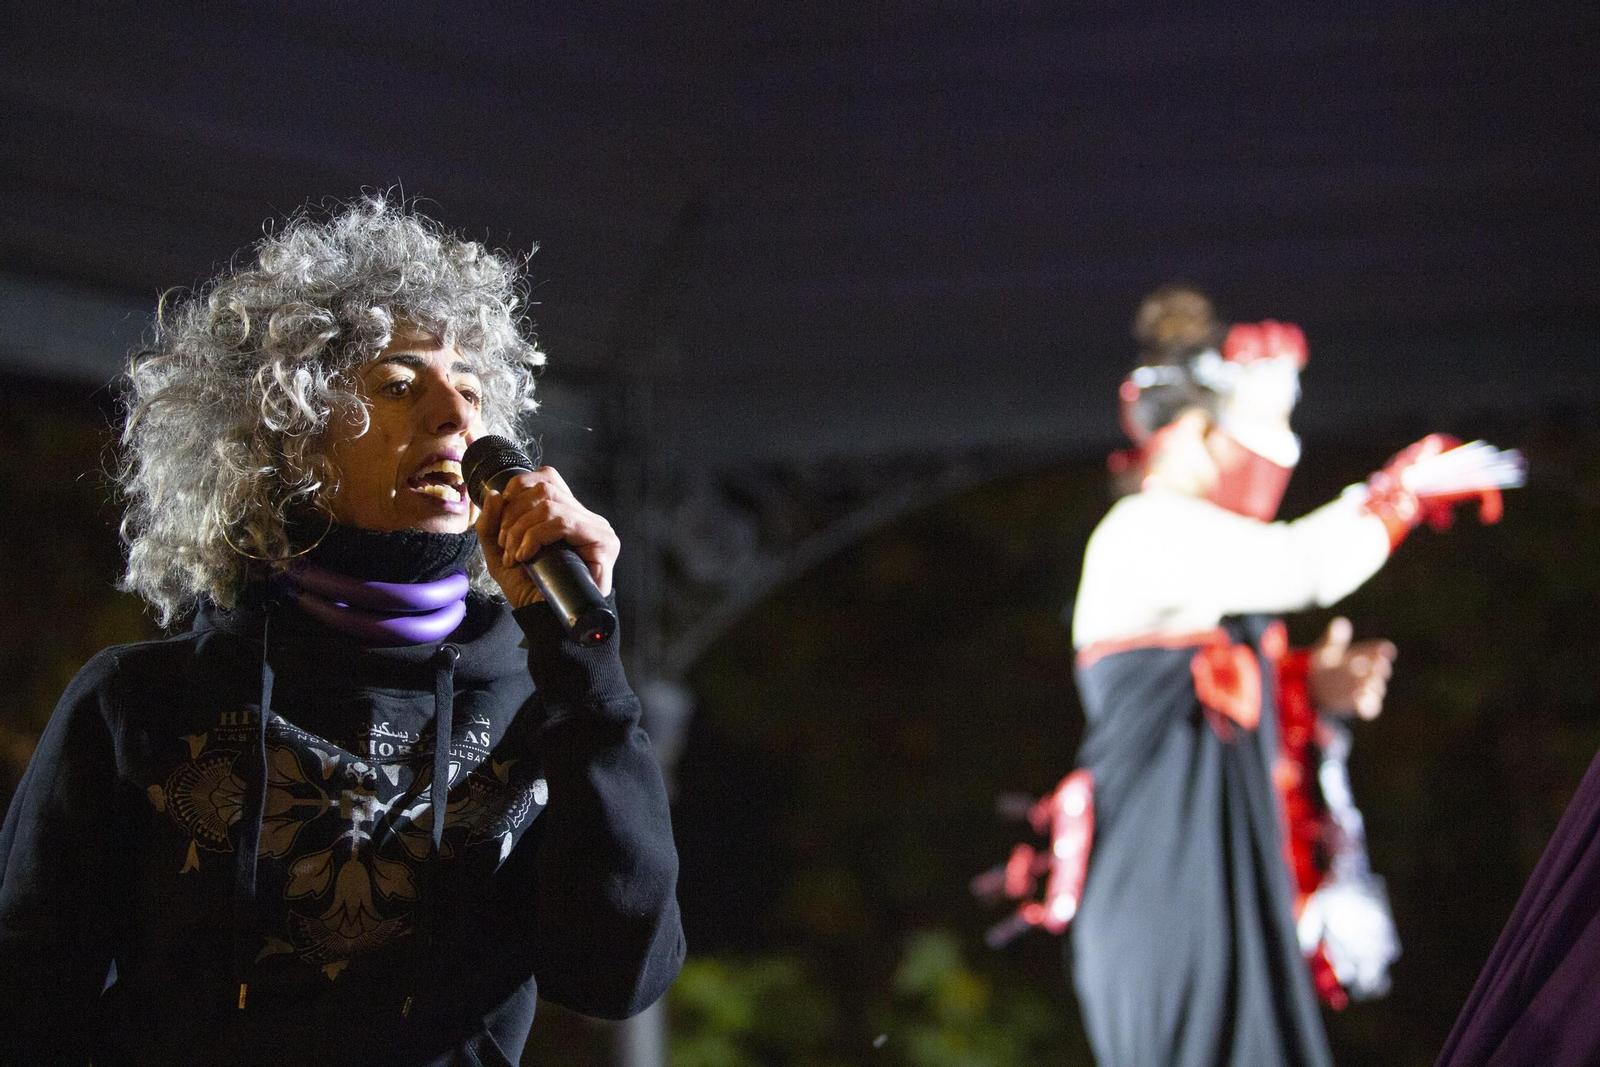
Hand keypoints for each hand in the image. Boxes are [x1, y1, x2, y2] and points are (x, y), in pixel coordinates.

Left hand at [472, 467, 618, 610]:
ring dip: (522, 529)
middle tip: (505, 546)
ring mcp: (597, 529)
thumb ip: (491, 525)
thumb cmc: (528, 590)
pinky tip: (527, 556)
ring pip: (551, 504)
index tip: (502, 523)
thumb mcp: (499, 553)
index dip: (519, 489)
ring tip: (515, 555)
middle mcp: (585, 517)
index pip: (546, 478)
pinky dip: (537, 536)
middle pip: (544, 488)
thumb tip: (494, 494)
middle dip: (514, 515)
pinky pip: (564, 522)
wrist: (545, 622)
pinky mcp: (603, 543)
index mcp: (566, 513)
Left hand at [1308, 617, 1395, 720]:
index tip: (1385, 649)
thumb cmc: (1322, 665)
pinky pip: (1371, 708)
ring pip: (1377, 688)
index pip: (1378, 650)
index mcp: (1362, 655)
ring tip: (1366, 684)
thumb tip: (1341, 622)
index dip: (1382, 650)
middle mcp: (1367, 672)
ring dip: (1374, 687)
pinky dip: (1368, 707)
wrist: (1313, 687)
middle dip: (1379, 668)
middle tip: (1376, 667)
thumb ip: (1333, 638)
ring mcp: (1365, 688)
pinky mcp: (1360, 704)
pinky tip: (1361, 703)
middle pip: (1380, 669)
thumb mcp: (1325, 650)